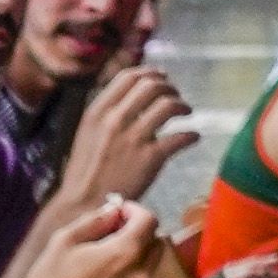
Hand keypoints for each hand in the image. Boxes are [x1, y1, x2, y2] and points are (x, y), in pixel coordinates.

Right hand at [20, 195, 155, 277]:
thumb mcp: (64, 240)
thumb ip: (96, 220)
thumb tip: (115, 211)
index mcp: (124, 253)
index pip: (149, 221)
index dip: (135, 211)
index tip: (121, 214)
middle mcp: (141, 277)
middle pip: (157, 244)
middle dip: (139, 236)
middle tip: (115, 239)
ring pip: (149, 270)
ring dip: (134, 263)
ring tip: (105, 271)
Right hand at [50, 63, 188, 209]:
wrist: (84, 204)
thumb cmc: (86, 171)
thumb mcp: (87, 133)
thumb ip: (106, 113)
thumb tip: (132, 96)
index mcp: (97, 111)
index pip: (129, 77)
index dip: (150, 72)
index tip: (162, 77)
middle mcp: (115, 120)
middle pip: (151, 86)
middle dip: (170, 87)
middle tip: (176, 96)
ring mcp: (134, 139)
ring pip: (168, 105)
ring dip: (182, 105)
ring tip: (187, 112)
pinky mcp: (151, 159)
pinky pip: (180, 137)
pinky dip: (191, 135)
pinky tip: (193, 137)